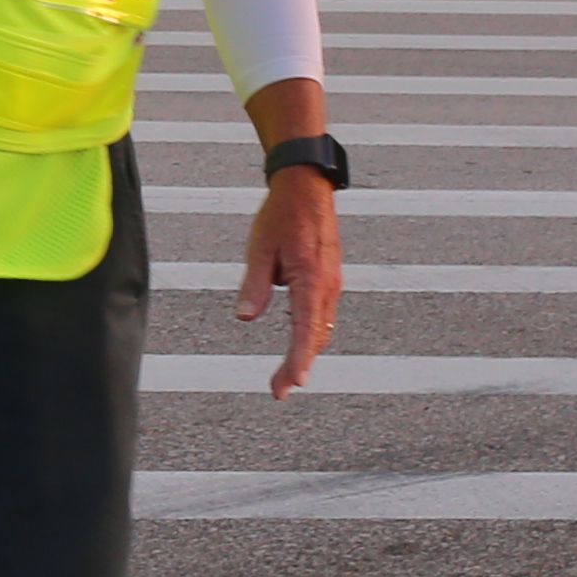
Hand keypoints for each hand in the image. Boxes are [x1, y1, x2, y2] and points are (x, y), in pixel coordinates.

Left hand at [235, 168, 343, 400]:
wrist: (307, 187)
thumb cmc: (281, 215)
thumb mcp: (260, 249)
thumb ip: (254, 285)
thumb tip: (244, 317)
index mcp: (311, 279)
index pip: (305, 330)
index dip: (299, 361)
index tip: (292, 385)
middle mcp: (328, 285)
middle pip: (316, 337)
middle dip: (299, 366)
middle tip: (278, 390)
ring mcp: (332, 282)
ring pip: (321, 328)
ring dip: (306, 353)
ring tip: (285, 376)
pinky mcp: (330, 278)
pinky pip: (322, 314)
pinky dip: (311, 334)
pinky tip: (298, 343)